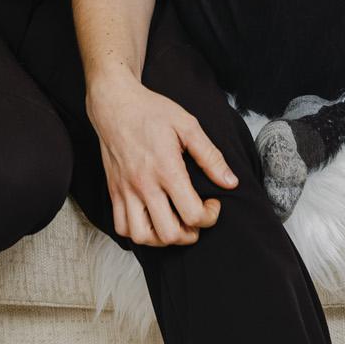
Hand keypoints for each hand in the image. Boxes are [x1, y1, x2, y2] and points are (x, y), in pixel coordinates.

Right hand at [86, 74, 237, 246]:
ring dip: (163, 239)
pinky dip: (138, 233)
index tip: (212, 203)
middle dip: (190, 234)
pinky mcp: (113, 192)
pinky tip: (151, 220)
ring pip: (142, 237)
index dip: (210, 217)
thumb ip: (211, 156)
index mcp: (166, 169)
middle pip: (169, 233)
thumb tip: (231, 182)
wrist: (115, 104)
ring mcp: (126, 191)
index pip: (192, 214)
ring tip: (174, 223)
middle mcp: (144, 185)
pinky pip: (122, 228)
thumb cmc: (152, 112)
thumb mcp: (188, 125)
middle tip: (196, 218)